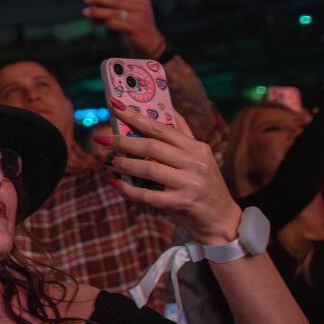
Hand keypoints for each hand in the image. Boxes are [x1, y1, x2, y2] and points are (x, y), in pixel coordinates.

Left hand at [84, 0, 165, 59]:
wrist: (151, 41)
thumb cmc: (137, 22)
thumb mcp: (134, 10)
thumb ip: (122, 2)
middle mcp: (140, 7)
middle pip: (115, 1)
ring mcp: (137, 18)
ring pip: (113, 13)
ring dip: (97, 12)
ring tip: (86, 11)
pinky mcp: (134, 29)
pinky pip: (115, 24)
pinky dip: (105, 22)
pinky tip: (97, 22)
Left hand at [95, 102, 242, 245]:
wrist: (221, 217)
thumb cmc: (203, 182)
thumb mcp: (199, 156)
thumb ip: (182, 134)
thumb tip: (166, 108)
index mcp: (197, 148)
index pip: (161, 128)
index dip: (136, 117)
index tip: (115, 106)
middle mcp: (195, 163)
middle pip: (151, 147)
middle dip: (122, 142)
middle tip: (102, 140)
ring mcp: (189, 183)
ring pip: (148, 169)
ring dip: (123, 164)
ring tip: (108, 162)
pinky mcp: (182, 203)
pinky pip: (148, 195)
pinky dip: (128, 189)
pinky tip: (115, 184)